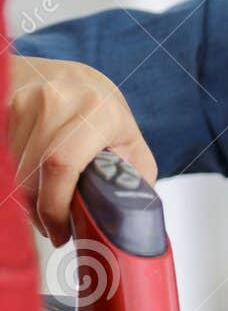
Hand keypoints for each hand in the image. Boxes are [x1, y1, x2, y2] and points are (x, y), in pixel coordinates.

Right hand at [6, 55, 157, 245]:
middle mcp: (59, 98)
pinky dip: (15, 174)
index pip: (60, 165)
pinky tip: (32, 179)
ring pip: (13, 165)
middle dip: (38, 210)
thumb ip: (132, 181)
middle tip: (51, 228)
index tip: (59, 232)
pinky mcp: (7, 100)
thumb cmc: (105, 117)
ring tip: (44, 203)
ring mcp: (27, 96)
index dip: (54, 207)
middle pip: (31, 171)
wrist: (77, 78)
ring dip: (25, 194)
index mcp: (97, 110)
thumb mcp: (132, 146)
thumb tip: (125, 223)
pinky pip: (5, 151)